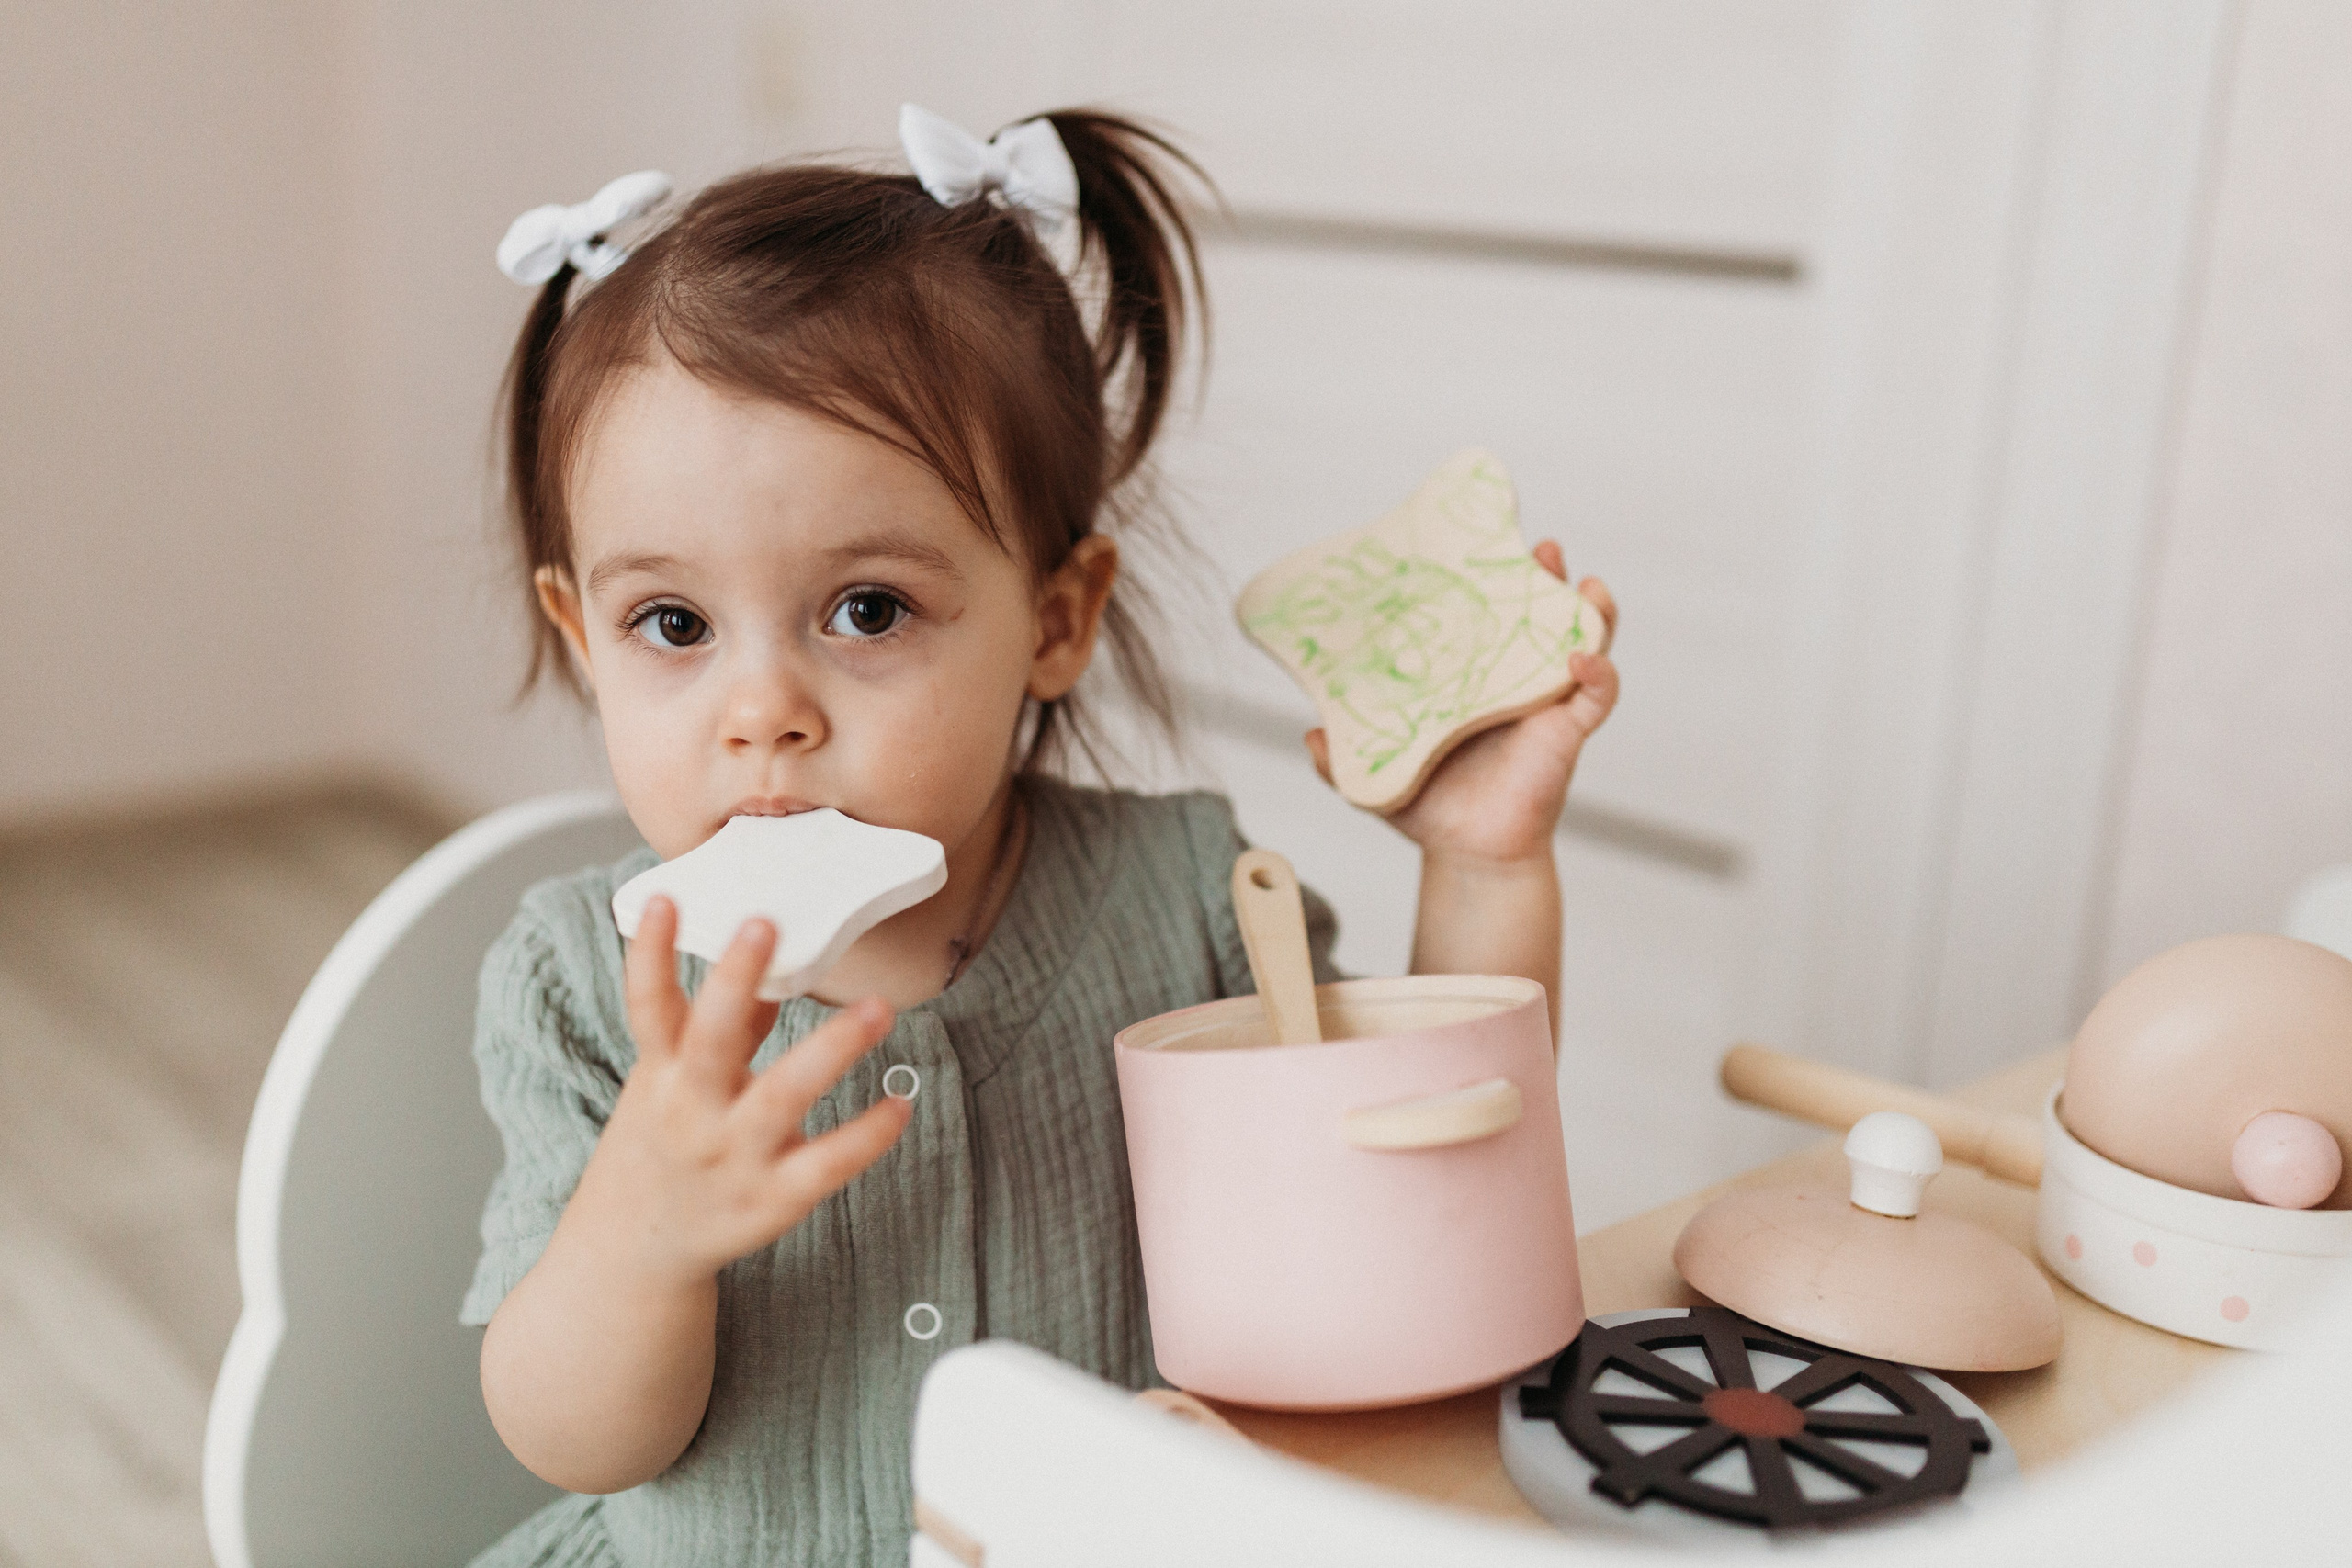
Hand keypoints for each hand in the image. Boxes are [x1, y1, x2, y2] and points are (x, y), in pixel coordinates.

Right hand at [568, 896, 912, 1287]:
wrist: (632, 1252)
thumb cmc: (661, 1146)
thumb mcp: (669, 1082)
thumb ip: (721, 1027)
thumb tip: (768, 965)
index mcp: (659, 1076)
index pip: (647, 1007)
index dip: (650, 954)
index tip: (665, 897)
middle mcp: (690, 1112)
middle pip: (710, 1041)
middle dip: (732, 980)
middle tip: (765, 920)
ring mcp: (731, 1158)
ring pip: (781, 1098)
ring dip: (831, 1049)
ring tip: (878, 1007)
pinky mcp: (771, 1201)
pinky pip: (826, 1164)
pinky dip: (866, 1135)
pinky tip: (900, 1104)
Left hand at [1306, 541, 1619, 865]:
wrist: (1468, 854)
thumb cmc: (1431, 807)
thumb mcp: (1376, 774)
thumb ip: (1339, 756)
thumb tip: (1310, 732)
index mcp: (1473, 674)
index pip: (1488, 614)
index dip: (1492, 580)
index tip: (1484, 544)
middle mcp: (1514, 679)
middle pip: (1542, 614)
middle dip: (1549, 576)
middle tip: (1543, 548)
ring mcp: (1545, 702)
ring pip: (1583, 641)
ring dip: (1589, 608)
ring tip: (1583, 585)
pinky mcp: (1567, 732)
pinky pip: (1597, 695)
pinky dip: (1599, 672)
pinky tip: (1582, 658)